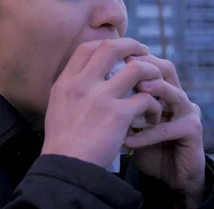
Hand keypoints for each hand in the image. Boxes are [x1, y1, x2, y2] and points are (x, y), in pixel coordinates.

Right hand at [41, 39, 163, 167]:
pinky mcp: (118, 115)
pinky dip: (154, 105)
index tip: (119, 50)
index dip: (105, 44)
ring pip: (136, 69)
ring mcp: (101, 98)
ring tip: (156, 83)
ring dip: (151, 72)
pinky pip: (146, 99)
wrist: (66, 170)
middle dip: (132, 46)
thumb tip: (83, 77)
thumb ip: (70, 89)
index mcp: (65, 82)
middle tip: (145, 52)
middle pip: (111, 48)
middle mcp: (82, 85)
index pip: (86, 48)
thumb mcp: (56, 107)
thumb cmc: (62, 144)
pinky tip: (153, 115)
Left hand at [123, 55, 205, 204]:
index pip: (151, 62)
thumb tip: (91, 87)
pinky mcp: (192, 131)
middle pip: (166, 69)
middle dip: (145, 66)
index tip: (110, 57)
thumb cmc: (146, 148)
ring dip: (151, 92)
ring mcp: (188, 112)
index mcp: (163, 89)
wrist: (169, 178)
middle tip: (123, 67)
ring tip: (129, 95)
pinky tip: (127, 140)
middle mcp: (178, 96)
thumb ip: (118, 105)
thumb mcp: (128, 123)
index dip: (134, 57)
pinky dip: (146, 134)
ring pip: (172, 94)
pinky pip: (168, 129)